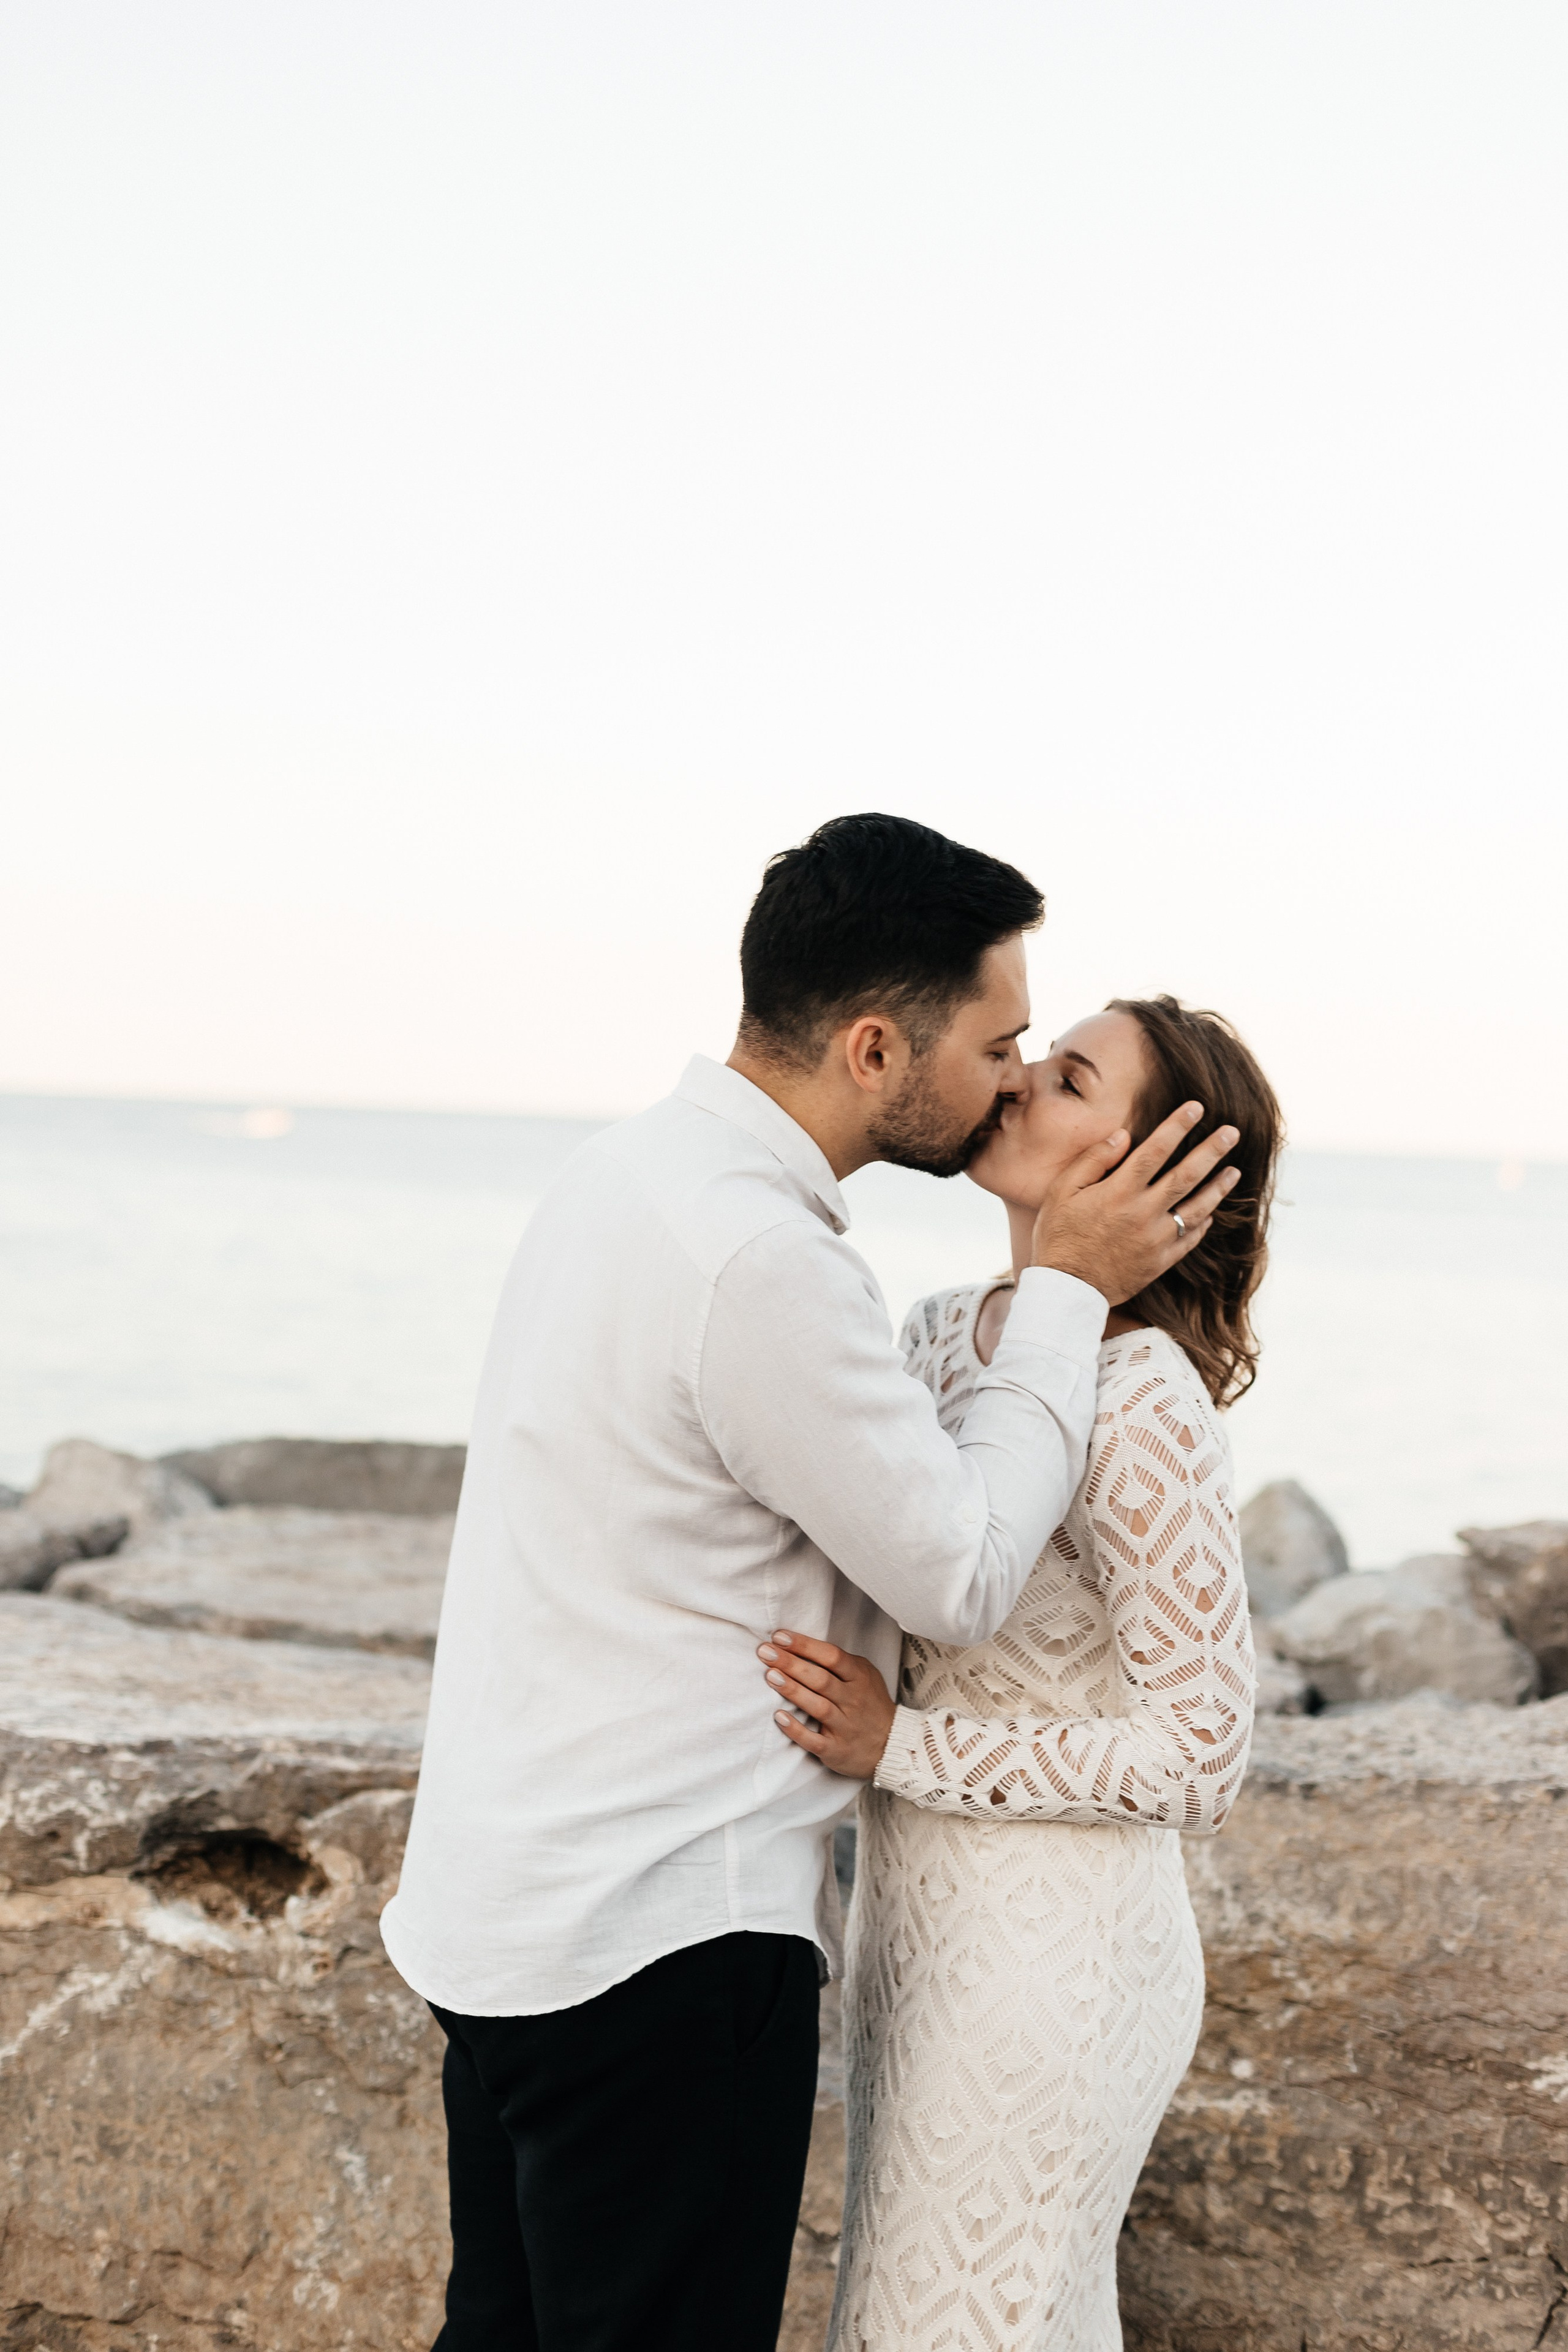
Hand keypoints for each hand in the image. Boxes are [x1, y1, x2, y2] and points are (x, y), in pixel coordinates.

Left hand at [759, 1630, 896, 1780]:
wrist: (892, 1745)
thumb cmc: (870, 1704)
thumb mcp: (865, 1676)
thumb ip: (839, 1662)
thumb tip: (801, 1644)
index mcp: (860, 1678)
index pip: (831, 1656)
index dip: (805, 1645)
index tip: (779, 1637)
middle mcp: (853, 1700)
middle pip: (820, 1679)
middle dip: (791, 1663)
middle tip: (765, 1652)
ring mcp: (845, 1726)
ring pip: (818, 1707)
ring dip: (793, 1691)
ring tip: (770, 1676)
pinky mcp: (837, 1750)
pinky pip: (814, 1740)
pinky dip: (796, 1730)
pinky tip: (779, 1717)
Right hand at [1030, 1104, 1241, 1304]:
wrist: (1066, 1290)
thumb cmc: (1058, 1236)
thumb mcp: (1061, 1192)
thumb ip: (1093, 1160)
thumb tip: (1123, 1135)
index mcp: (1119, 1192)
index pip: (1156, 1150)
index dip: (1177, 1126)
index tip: (1197, 1107)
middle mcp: (1143, 1213)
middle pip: (1186, 1175)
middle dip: (1212, 1150)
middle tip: (1233, 1132)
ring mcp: (1156, 1239)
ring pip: (1197, 1208)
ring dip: (1218, 1187)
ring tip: (1234, 1171)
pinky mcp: (1160, 1262)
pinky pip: (1190, 1239)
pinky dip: (1203, 1224)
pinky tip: (1212, 1212)